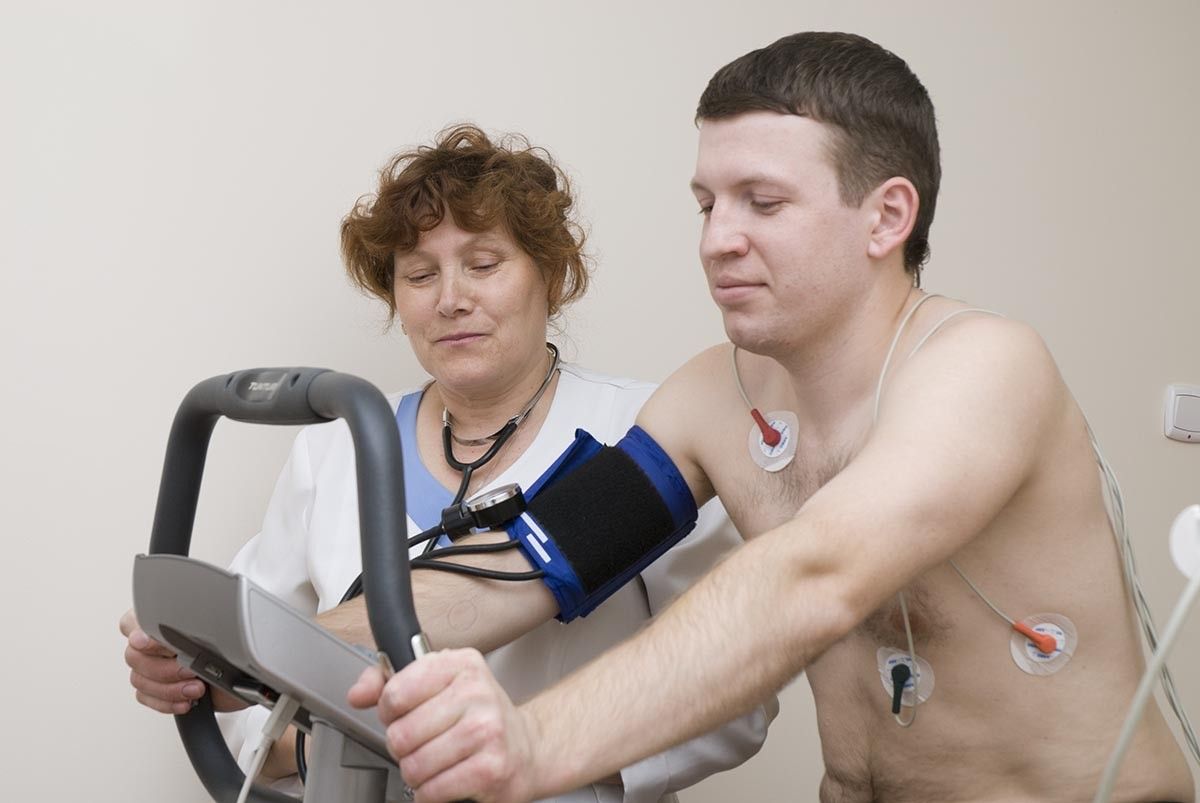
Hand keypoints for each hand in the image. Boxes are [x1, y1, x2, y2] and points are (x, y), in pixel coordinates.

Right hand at [119, 609, 245, 714]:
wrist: (249, 678)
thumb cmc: (236, 650)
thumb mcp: (225, 631)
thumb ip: (198, 625)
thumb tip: (187, 620)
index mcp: (165, 619)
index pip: (134, 621)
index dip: (139, 632)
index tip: (148, 642)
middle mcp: (156, 642)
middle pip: (134, 656)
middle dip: (164, 668)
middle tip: (190, 670)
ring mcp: (155, 666)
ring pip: (139, 679)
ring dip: (169, 688)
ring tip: (197, 689)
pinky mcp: (158, 688)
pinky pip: (146, 697)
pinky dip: (167, 702)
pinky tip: (186, 701)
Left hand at [348, 648, 538, 802]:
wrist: (526, 749)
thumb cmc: (479, 717)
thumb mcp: (439, 684)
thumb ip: (390, 682)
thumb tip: (358, 693)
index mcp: (461, 664)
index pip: (395, 693)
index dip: (390, 713)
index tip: (404, 716)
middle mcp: (476, 692)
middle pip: (401, 734)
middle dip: (403, 748)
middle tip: (422, 744)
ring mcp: (486, 730)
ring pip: (414, 766)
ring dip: (416, 774)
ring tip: (435, 763)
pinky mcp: (491, 768)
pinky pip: (432, 790)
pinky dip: (430, 793)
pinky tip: (445, 780)